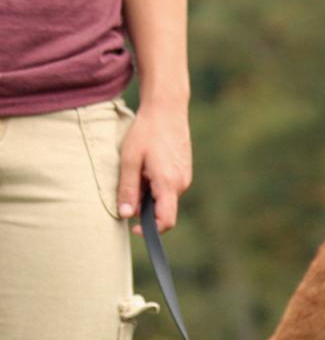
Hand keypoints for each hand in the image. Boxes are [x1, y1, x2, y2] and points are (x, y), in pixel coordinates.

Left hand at [116, 102, 191, 233]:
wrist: (167, 109)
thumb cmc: (146, 131)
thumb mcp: (129, 160)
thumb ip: (127, 189)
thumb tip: (125, 214)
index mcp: (168, 183)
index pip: (165, 220)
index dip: (151, 230)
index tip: (134, 229)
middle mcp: (181, 184)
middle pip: (163, 209)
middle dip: (145, 207)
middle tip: (129, 187)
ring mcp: (185, 177)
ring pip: (166, 198)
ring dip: (150, 193)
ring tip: (138, 170)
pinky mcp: (185, 171)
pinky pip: (170, 187)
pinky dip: (157, 184)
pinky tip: (148, 165)